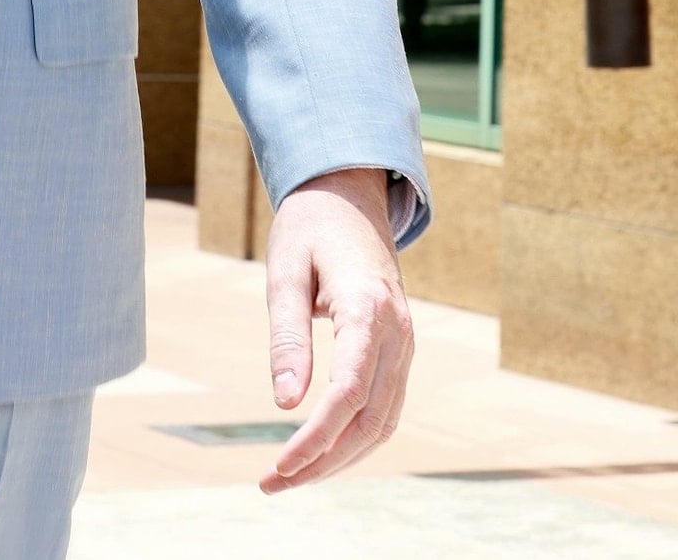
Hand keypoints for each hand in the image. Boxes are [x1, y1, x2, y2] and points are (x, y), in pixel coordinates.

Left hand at [258, 165, 412, 494]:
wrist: (348, 195)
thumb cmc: (309, 228)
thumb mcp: (285, 272)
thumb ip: (287, 337)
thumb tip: (285, 404)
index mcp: (367, 307)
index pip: (349, 391)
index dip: (317, 436)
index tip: (280, 464)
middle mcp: (397, 331)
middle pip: (369, 419)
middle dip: (324, 460)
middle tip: (273, 483)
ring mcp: (405, 343)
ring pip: (382, 422)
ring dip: (340, 457)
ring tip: (291, 477)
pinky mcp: (399, 351)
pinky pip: (386, 408)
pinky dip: (356, 438)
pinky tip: (322, 452)